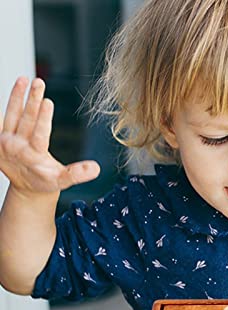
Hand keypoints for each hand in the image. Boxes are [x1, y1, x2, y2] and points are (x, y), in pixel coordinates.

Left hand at [0, 77, 99, 195]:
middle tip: (39, 82)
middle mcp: (16, 147)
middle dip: (32, 100)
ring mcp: (5, 141)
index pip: (39, 134)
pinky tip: (14, 90)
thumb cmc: (45, 181)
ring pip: (12, 115)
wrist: (25, 187)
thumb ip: (77, 174)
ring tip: (24, 80)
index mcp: (33, 157)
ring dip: (17, 96)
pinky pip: (0, 118)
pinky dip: (4, 105)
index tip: (48, 101)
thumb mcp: (62, 181)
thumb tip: (95, 168)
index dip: (43, 118)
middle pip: (26, 120)